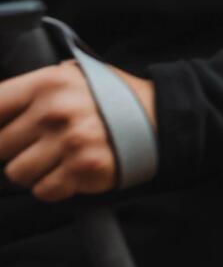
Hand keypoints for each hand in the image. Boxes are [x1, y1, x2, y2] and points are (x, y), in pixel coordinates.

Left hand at [0, 60, 154, 201]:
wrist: (162, 118)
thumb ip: (36, 89)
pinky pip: (42, 191)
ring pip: (16, 173)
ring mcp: (68, 142)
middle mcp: (55, 111)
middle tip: (38, 146)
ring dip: (33, 171)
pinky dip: (54, 187)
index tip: (4, 134)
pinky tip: (70, 172)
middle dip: (14, 150)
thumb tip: (0, 109)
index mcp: (48, 83)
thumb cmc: (112, 98)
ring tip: (56, 160)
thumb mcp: (75, 76)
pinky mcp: (82, 169)